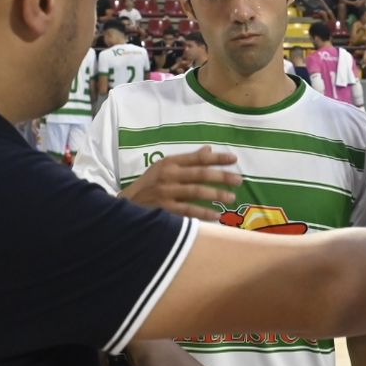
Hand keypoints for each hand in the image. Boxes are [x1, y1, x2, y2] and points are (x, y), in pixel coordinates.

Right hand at [119, 145, 241, 220]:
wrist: (127, 205)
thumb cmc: (149, 185)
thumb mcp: (164, 168)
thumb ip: (187, 160)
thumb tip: (208, 149)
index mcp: (169, 163)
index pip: (197, 158)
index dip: (216, 158)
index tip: (234, 159)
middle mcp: (168, 175)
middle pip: (200, 174)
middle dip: (221, 176)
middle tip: (238, 180)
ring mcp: (166, 192)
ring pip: (195, 191)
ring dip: (215, 194)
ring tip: (231, 198)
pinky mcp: (164, 209)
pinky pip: (188, 211)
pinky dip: (203, 213)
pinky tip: (216, 216)